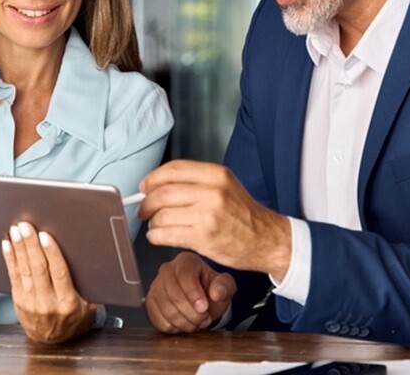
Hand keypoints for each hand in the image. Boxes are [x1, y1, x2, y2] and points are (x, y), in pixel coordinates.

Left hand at [2, 222, 98, 343]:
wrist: (50, 340)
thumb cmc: (71, 318)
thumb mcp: (88, 307)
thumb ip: (94, 290)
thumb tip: (104, 266)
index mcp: (67, 301)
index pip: (58, 273)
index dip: (51, 253)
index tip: (45, 236)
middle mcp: (47, 302)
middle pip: (38, 268)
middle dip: (31, 245)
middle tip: (26, 226)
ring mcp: (30, 301)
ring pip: (24, 270)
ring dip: (19, 248)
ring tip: (17, 230)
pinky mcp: (18, 300)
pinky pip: (13, 276)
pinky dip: (10, 258)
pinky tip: (8, 245)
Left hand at [137, 160, 291, 277]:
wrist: (266, 240)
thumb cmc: (244, 215)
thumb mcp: (226, 186)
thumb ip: (195, 182)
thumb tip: (157, 186)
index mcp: (216, 174)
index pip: (173, 169)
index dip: (152, 178)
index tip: (144, 187)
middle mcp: (212, 192)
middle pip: (162, 193)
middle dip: (146, 203)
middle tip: (143, 210)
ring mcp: (207, 215)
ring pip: (161, 215)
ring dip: (152, 222)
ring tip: (156, 226)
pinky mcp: (203, 237)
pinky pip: (166, 234)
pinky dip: (155, 236)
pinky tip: (159, 236)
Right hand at [145, 252, 235, 333]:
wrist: (201, 300)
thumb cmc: (211, 290)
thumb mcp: (225, 286)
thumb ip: (225, 286)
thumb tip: (216, 292)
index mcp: (186, 261)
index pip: (185, 275)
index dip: (194, 294)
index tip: (204, 308)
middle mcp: (167, 270)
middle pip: (175, 295)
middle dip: (192, 313)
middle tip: (205, 319)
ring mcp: (156, 286)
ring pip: (167, 310)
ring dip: (185, 323)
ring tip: (197, 323)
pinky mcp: (150, 303)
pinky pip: (158, 320)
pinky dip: (174, 328)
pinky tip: (184, 324)